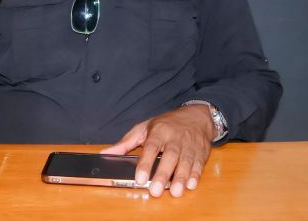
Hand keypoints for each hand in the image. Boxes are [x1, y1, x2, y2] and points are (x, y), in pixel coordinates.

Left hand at [101, 106, 215, 197]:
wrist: (196, 117)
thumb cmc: (166, 125)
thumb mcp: (144, 128)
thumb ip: (126, 143)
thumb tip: (106, 153)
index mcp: (159, 131)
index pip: (151, 147)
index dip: (145, 163)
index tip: (139, 177)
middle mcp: (175, 138)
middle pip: (170, 156)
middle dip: (163, 174)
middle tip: (155, 190)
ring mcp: (189, 145)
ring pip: (186, 161)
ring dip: (180, 177)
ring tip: (174, 191)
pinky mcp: (201, 152)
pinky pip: (199, 164)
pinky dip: (195, 175)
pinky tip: (190, 185)